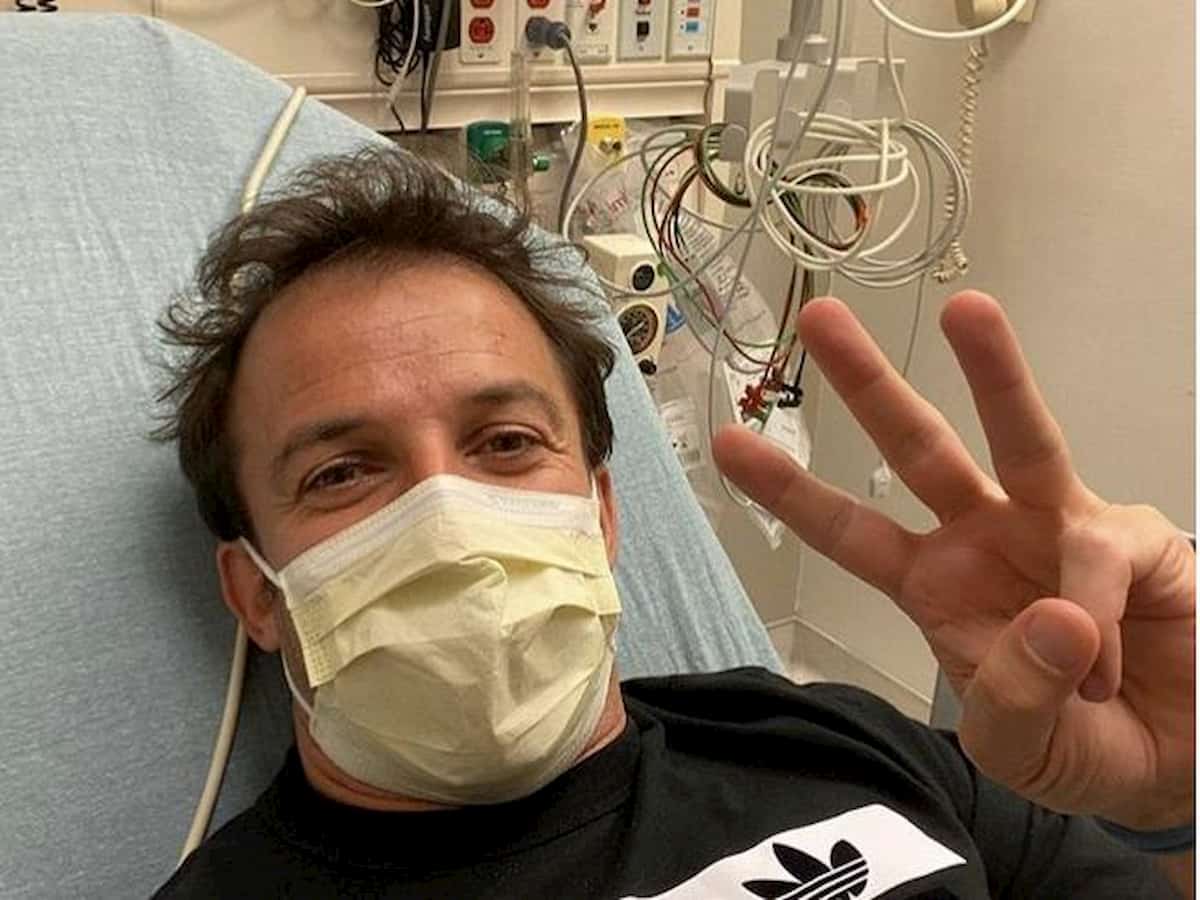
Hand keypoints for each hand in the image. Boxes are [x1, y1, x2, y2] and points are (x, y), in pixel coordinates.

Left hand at [713, 291, 1194, 831]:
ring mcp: (1058, 528)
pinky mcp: (1132, 538)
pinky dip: (1098, 614)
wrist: (1171, 763)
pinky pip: (1101, 555)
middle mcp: (987, 538)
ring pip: (1020, 439)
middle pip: (918, 448)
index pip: (850, 530)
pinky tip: (1106, 669)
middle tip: (821, 320)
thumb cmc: (1076, 745)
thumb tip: (1059, 617)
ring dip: (994, 372)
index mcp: (935, 582)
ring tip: (966, 311)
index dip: (791, 489)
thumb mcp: (1017, 745)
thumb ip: (1015, 695)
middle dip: (869, 384)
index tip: (729, 442)